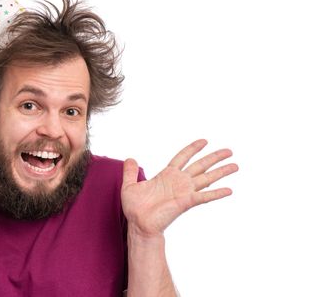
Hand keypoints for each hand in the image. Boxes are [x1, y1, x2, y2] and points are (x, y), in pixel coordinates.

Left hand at [121, 139, 237, 236]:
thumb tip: (130, 158)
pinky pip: (204, 196)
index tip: (204, 141)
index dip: (192, 149)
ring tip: (235, 165)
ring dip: (221, 172)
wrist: (138, 224)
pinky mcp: (185, 202)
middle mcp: (178, 182)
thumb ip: (130, 172)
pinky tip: (229, 190)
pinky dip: (216, 193)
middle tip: (229, 150)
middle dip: (214, 157)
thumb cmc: (135, 208)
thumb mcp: (129, 185)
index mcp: (166, 176)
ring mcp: (184, 192)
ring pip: (206, 178)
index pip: (182, 158)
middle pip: (200, 165)